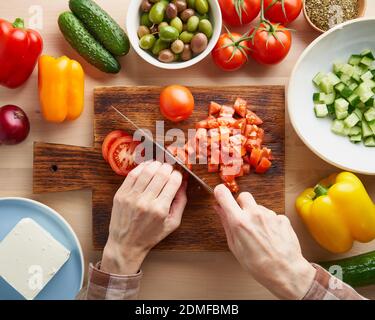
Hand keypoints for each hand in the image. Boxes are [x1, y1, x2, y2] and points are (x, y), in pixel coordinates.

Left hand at [101, 161, 187, 274]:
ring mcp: (131, 197)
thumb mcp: (172, 223)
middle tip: (170, 169)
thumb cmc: (151, 235)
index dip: (178, 175)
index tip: (178, 175)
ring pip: (147, 170)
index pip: (173, 181)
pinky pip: (133, 174)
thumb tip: (184, 182)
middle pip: (161, 173)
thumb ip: (181, 202)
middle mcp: (145, 201)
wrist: (126, 244)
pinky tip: (148, 167)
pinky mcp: (121, 194)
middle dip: (168, 168)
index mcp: (160, 209)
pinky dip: (142, 167)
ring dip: (156, 165)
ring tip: (160, 166)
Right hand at [214, 184, 315, 299]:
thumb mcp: (235, 247)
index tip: (220, 195)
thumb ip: (226, 224)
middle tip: (242, 219)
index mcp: (239, 222)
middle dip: (241, 204)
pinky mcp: (282, 218)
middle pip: (243, 195)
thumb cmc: (259, 266)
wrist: (286, 272)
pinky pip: (271, 215)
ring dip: (256, 216)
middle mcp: (254, 214)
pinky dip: (269, 223)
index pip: (224, 194)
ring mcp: (270, 215)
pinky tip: (270, 237)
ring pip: (258, 207)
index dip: (220, 192)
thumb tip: (218, 209)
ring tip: (259, 235)